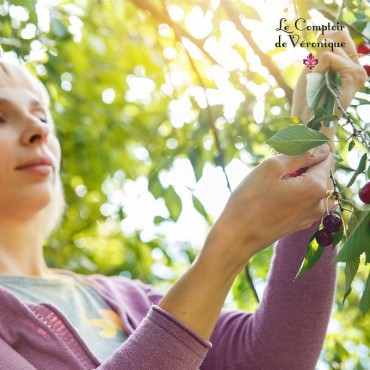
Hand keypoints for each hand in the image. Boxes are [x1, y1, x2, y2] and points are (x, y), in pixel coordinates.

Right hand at [200, 144, 332, 274]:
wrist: (237, 236)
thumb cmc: (250, 200)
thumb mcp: (272, 168)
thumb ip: (299, 154)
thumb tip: (320, 148)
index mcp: (317, 188)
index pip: (325, 157)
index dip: (310, 148)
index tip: (291, 147)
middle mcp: (320, 204)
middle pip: (318, 173)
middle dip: (301, 164)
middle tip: (275, 165)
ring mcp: (310, 217)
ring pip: (309, 186)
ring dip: (295, 178)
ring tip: (271, 181)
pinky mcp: (299, 224)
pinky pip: (302, 200)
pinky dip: (292, 192)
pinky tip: (272, 194)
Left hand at [292, 28, 366, 146]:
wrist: (309, 124)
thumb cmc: (307, 101)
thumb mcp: (311, 71)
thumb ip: (319, 52)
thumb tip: (325, 35)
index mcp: (346, 64)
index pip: (338, 34)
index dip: (322, 42)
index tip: (315, 66)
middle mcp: (355, 66)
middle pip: (333, 37)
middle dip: (316, 56)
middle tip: (315, 79)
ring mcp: (357, 71)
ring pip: (329, 47)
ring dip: (315, 66)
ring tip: (317, 85)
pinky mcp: (355, 75)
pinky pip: (329, 57)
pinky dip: (317, 69)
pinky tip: (320, 85)